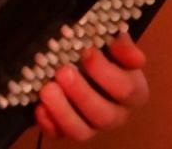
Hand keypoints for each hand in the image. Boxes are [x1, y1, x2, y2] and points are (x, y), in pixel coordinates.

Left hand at [34, 34, 149, 140]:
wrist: (84, 67)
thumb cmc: (103, 56)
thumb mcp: (114, 46)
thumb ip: (121, 44)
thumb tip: (119, 37)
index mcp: (132, 92)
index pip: (127, 90)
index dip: (106, 72)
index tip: (87, 51)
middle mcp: (116, 114)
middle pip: (105, 116)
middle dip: (82, 94)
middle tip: (63, 72)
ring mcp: (91, 125)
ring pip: (82, 131)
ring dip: (63, 112)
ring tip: (47, 89)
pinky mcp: (69, 129)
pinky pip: (59, 134)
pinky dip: (49, 123)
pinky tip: (39, 108)